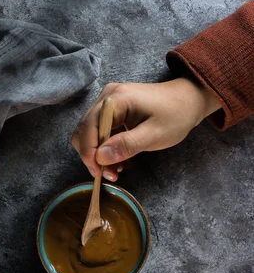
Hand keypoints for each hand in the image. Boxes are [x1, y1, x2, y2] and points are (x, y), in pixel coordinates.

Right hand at [71, 78, 220, 180]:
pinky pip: (100, 132)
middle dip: (93, 156)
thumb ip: (126, 145)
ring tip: (116, 170)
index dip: (89, 154)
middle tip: (109, 175)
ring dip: (98, 155)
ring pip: (89, 133)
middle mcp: (106, 97)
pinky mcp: (112, 110)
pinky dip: (106, 149)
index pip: (89, 128)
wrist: (189, 100)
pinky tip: (120, 160)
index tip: (99, 174)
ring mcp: (108, 102)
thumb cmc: (176, 115)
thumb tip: (101, 157)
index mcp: (116, 99)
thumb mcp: (153, 135)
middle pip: (84, 131)